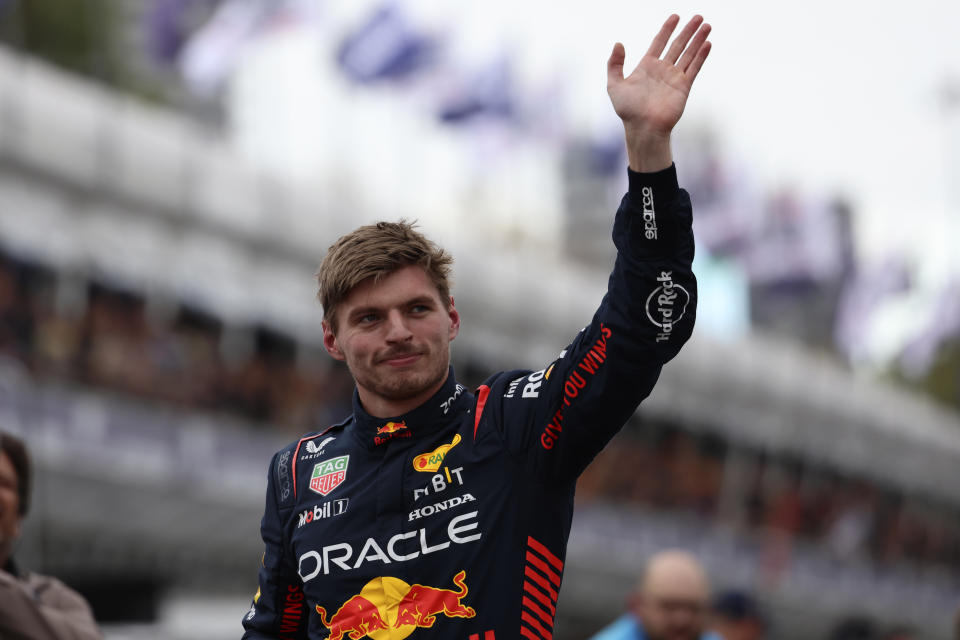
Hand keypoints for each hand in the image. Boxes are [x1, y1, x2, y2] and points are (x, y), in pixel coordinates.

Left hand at [607, 15, 710, 171]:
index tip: (675, 16)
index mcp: (646, 67)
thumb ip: (614, 64)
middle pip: (677, 45)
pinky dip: (701, 56)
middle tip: (698, 16)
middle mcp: (662, 70)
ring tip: (707, 25)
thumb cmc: (628, 110)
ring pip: (688, 54)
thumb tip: (618, 43)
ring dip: (698, 39)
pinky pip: (694, 68)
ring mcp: (674, 78)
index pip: (659, 42)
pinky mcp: (683, 87)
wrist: (643, 128)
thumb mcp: (614, 85)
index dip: (667, 29)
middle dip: (688, 31)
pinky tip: (707, 44)